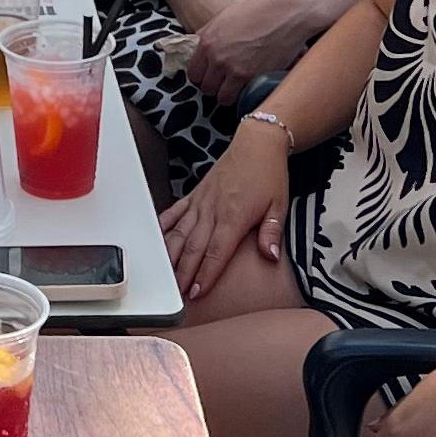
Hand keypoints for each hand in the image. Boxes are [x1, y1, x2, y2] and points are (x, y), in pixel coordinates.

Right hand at [160, 115, 289, 298]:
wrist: (257, 144)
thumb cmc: (268, 173)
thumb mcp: (279, 204)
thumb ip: (271, 232)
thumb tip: (271, 256)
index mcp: (234, 215)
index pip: (216, 251)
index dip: (205, 274)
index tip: (196, 292)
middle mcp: (213, 210)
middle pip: (194, 246)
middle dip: (184, 272)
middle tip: (176, 293)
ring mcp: (201, 202)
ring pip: (180, 233)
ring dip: (171, 255)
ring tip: (164, 276)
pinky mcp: (195, 195)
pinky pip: (175, 213)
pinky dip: (164, 227)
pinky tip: (156, 241)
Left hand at [184, 0, 323, 102]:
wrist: (287, 11)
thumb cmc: (260, 9)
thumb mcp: (225, 17)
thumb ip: (209, 34)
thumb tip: (199, 47)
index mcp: (207, 42)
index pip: (194, 73)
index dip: (203, 77)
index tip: (212, 77)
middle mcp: (217, 58)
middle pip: (207, 88)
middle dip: (215, 88)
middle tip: (226, 84)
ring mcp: (235, 70)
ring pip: (223, 98)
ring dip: (230, 95)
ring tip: (239, 88)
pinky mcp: (254, 78)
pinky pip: (242, 97)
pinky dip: (246, 95)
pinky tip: (252, 86)